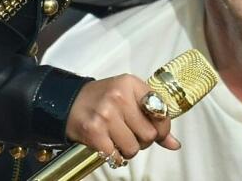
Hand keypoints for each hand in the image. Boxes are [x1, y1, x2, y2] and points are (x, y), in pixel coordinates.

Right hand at [66, 74, 180, 160]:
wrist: (67, 102)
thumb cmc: (101, 99)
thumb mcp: (128, 98)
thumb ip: (153, 118)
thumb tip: (174, 144)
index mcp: (131, 84)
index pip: (161, 111)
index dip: (162, 127)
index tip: (158, 131)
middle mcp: (119, 97)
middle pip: (149, 134)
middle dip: (144, 140)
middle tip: (133, 135)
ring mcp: (106, 115)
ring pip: (134, 148)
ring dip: (129, 150)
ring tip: (119, 139)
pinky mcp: (94, 132)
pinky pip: (116, 156)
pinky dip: (115, 156)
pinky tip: (109, 145)